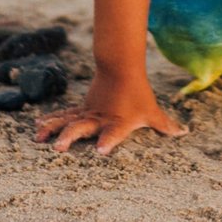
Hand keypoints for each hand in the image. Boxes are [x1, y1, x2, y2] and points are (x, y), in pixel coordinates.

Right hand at [33, 72, 186, 155]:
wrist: (121, 69)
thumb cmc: (138, 95)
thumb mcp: (151, 111)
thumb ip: (165, 125)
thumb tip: (184, 134)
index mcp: (119, 122)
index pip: (114, 133)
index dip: (109, 142)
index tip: (102, 151)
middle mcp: (101, 119)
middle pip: (84, 128)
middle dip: (71, 137)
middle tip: (59, 148)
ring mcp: (89, 113)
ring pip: (68, 121)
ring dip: (54, 129)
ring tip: (40, 138)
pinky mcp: (81, 109)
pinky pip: (64, 115)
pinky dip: (50, 120)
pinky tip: (37, 126)